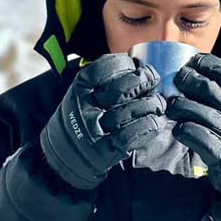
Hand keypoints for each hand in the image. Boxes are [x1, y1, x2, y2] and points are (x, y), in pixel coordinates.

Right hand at [40, 53, 166, 189]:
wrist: (61, 157)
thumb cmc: (79, 120)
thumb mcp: (81, 95)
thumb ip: (103, 82)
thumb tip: (139, 68)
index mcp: (78, 89)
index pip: (102, 68)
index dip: (124, 63)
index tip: (137, 64)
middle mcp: (84, 108)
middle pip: (120, 89)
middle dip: (143, 80)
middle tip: (154, 79)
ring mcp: (93, 130)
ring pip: (129, 112)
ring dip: (151, 104)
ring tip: (159, 103)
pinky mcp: (104, 150)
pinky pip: (131, 136)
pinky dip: (147, 126)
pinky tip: (155, 122)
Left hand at [165, 53, 220, 196]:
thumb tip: (197, 67)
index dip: (207, 65)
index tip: (192, 62)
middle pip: (210, 91)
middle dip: (189, 81)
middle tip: (177, 81)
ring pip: (201, 112)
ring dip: (181, 106)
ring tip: (172, 106)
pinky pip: (199, 137)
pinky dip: (184, 130)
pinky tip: (178, 128)